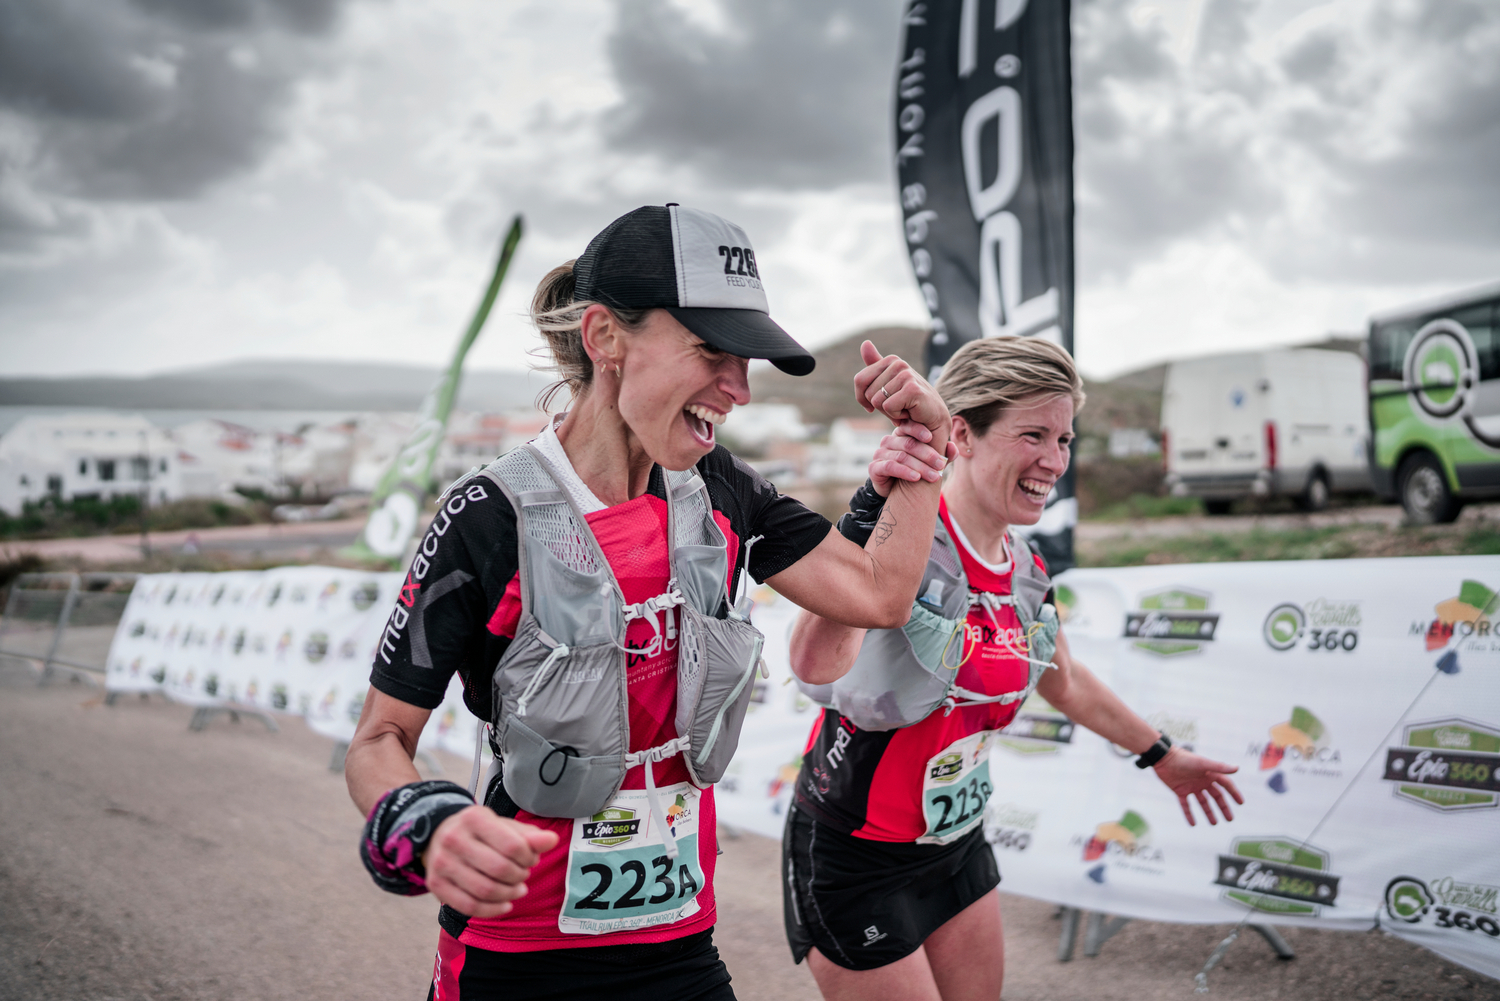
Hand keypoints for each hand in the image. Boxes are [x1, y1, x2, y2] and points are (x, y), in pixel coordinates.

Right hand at [423, 805, 558, 916]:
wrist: (439, 835)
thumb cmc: (480, 832)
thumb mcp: (504, 826)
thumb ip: (529, 835)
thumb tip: (552, 840)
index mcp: (474, 818)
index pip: (513, 846)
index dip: (529, 857)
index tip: (531, 859)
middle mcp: (454, 839)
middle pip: (499, 869)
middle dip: (519, 876)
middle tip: (524, 875)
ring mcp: (441, 863)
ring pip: (484, 890)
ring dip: (509, 894)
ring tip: (518, 889)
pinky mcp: (436, 884)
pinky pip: (468, 906)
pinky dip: (492, 910)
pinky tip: (504, 904)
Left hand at [853, 341, 951, 439]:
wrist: (934, 419)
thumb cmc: (909, 404)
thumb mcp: (888, 383)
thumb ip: (876, 365)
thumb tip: (865, 343)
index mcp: (891, 360)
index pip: (859, 380)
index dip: (863, 398)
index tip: (877, 405)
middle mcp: (899, 364)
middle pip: (868, 393)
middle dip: (879, 407)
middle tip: (898, 407)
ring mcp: (906, 375)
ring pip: (877, 401)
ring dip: (889, 412)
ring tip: (905, 409)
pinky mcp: (912, 389)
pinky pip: (888, 407)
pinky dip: (896, 416)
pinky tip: (909, 413)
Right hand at [870, 421, 958, 496]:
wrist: (895, 491)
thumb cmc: (914, 471)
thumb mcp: (929, 462)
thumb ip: (942, 454)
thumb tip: (953, 448)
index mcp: (900, 435)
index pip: (908, 427)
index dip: (919, 430)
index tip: (931, 438)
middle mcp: (888, 441)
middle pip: (908, 444)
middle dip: (927, 455)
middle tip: (941, 464)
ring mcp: (880, 454)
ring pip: (902, 456)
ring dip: (920, 466)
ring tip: (934, 476)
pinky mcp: (874, 468)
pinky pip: (890, 467)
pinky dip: (905, 472)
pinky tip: (916, 478)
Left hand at [1152, 748, 1243, 825]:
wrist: (1163, 758)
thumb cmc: (1184, 759)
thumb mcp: (1202, 763)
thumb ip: (1219, 767)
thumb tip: (1237, 768)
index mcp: (1209, 774)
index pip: (1225, 785)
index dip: (1233, 793)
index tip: (1241, 803)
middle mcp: (1202, 781)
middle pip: (1216, 796)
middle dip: (1223, 807)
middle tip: (1229, 819)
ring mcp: (1191, 786)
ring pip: (1202, 802)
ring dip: (1208, 812)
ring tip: (1214, 824)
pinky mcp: (1179, 791)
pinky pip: (1186, 805)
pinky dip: (1189, 814)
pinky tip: (1193, 824)